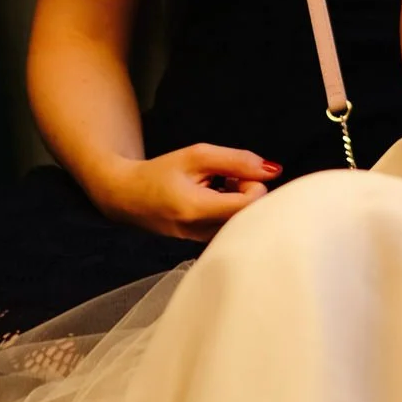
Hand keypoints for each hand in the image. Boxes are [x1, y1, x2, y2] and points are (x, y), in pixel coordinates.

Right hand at [89, 144, 281, 240]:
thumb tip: (274, 170)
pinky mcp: (204, 245)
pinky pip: (232, 228)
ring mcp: (203, 243)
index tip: (239, 173)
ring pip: (243, 223)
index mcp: (197, 210)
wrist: (127, 198)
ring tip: (220, 188)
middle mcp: (202, 234)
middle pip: (251, 216)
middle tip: (230, 178)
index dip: (255, 185)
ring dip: (240, 201)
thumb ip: (237, 160)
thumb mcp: (196, 156)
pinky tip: (215, 201)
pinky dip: (231, 210)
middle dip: (249, 192)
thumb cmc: (160, 173)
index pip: (249, 206)